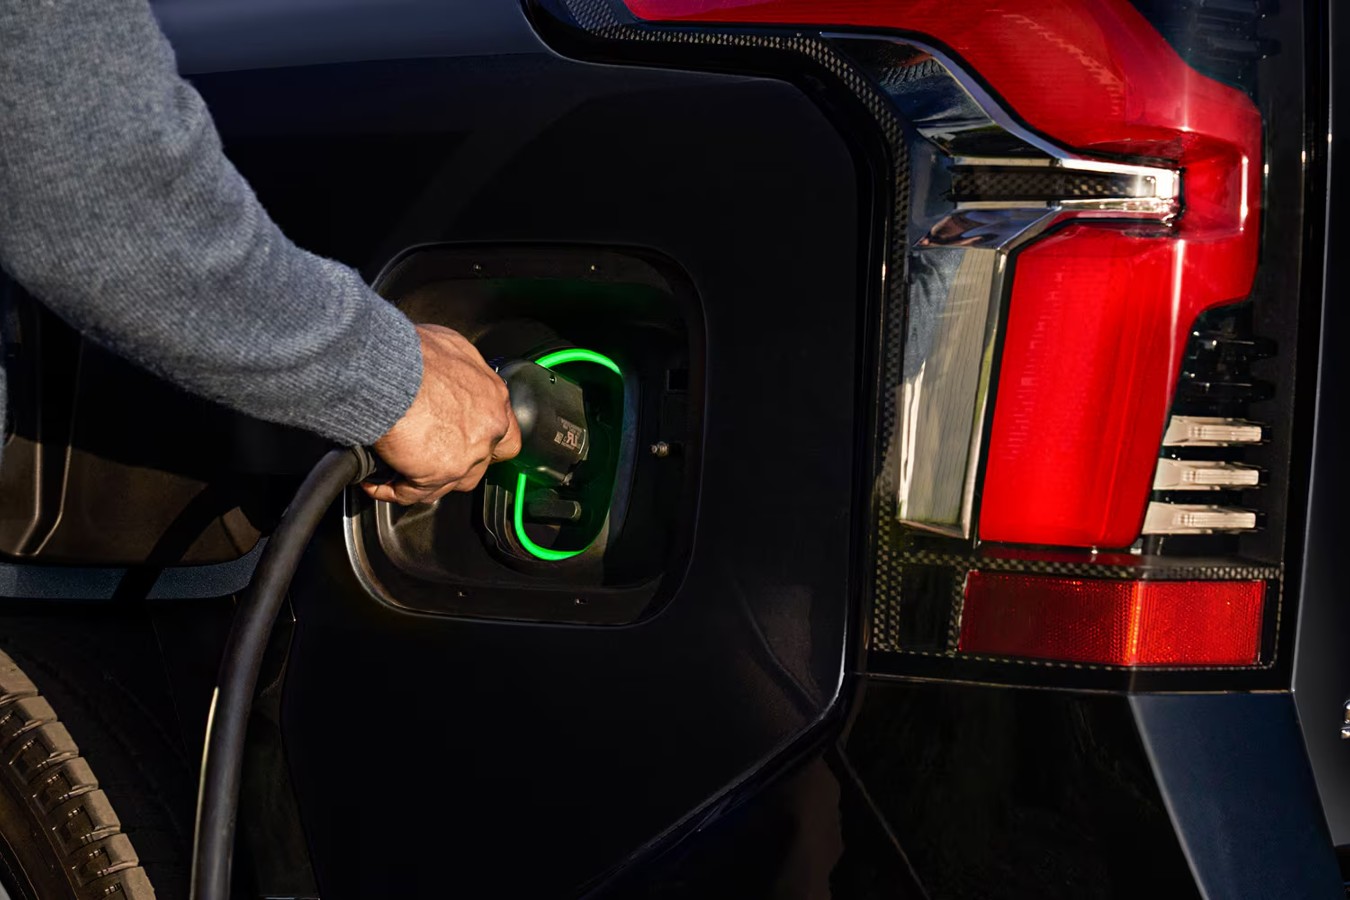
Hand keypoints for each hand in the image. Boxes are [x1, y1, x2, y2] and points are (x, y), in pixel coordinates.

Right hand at [364, 324, 521, 504]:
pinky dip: (392, 490)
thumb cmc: (409, 352)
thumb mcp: (447, 347)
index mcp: (492, 395)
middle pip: (481, 462)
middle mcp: (488, 426)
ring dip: (424, 480)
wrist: (387, 367)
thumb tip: (442, 378)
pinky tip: (376, 482)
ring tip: (397, 471)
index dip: (483, 441)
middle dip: (455, 464)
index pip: (503, 431)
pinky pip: (416, 493)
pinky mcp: (441, 472)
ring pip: (451, 482)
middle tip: (427, 459)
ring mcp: (468, 452)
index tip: (464, 442)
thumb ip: (456, 372)